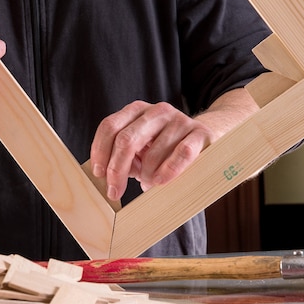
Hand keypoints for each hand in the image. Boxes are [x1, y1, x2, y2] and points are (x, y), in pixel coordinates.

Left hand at [90, 101, 214, 200]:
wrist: (204, 138)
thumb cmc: (165, 148)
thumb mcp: (141, 147)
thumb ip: (124, 156)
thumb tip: (106, 178)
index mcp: (137, 111)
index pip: (110, 127)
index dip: (100, 151)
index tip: (98, 174)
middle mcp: (157, 111)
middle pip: (126, 139)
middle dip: (116, 170)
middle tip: (114, 192)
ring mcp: (180, 120)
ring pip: (153, 153)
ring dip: (146, 176)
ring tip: (148, 184)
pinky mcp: (200, 133)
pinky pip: (181, 154)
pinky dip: (168, 171)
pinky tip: (160, 181)